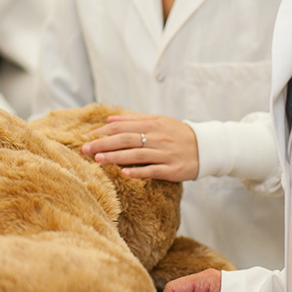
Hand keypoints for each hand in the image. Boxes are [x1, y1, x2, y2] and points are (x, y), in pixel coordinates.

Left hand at [83, 114, 198, 181]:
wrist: (206, 147)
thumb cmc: (178, 134)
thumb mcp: (159, 120)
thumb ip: (135, 119)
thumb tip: (109, 118)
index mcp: (153, 124)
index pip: (123, 126)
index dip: (104, 131)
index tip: (88, 136)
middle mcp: (158, 138)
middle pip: (126, 140)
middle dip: (103, 144)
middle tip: (85, 149)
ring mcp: (165, 154)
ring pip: (137, 155)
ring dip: (115, 157)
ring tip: (98, 159)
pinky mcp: (172, 169)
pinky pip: (153, 170)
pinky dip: (138, 172)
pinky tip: (124, 173)